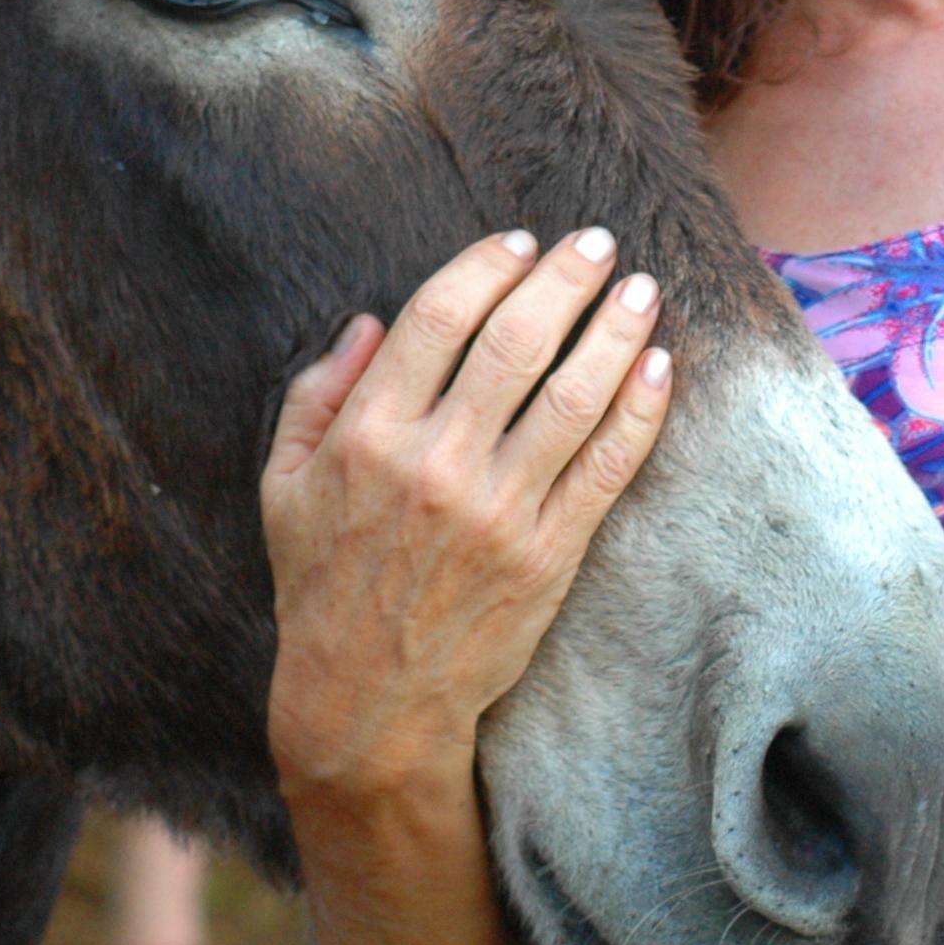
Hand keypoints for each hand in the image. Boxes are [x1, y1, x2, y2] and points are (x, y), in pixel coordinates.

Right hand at [261, 228, 670, 804]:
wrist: (369, 701)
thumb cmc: (323, 584)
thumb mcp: (284, 485)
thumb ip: (318, 394)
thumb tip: (371, 321)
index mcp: (368, 435)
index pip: (439, 317)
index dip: (487, 266)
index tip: (521, 243)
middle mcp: (434, 464)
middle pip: (517, 341)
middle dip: (566, 280)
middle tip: (597, 243)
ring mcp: (496, 510)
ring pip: (573, 396)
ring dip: (616, 331)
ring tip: (642, 289)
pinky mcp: (546, 554)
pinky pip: (605, 467)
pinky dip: (640, 411)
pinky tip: (659, 367)